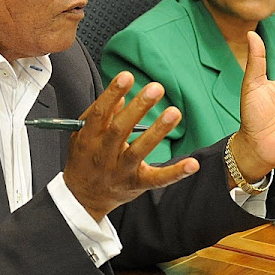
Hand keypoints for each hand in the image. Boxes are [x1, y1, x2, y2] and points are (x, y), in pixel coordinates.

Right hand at [63, 71, 198, 221]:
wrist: (82, 198)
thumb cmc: (84, 161)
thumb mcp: (83, 135)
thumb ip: (99, 115)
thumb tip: (120, 97)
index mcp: (88, 138)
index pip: (100, 113)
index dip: (112, 94)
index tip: (126, 76)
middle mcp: (103, 155)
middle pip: (120, 130)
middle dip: (138, 107)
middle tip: (155, 88)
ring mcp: (120, 171)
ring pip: (138, 151)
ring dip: (157, 132)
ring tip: (173, 113)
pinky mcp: (136, 184)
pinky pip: (157, 179)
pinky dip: (175, 172)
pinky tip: (192, 163)